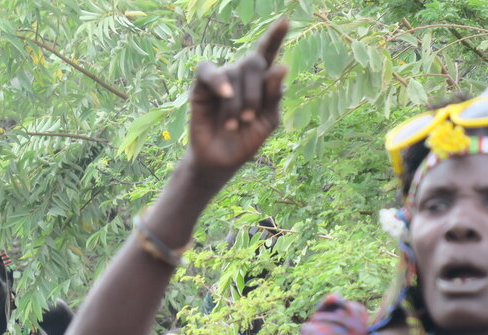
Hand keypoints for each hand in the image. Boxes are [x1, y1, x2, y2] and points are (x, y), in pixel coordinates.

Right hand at [187, 18, 288, 175]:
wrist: (220, 160)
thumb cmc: (245, 141)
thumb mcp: (267, 121)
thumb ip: (274, 96)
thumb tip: (281, 66)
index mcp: (261, 82)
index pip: (269, 54)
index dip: (276, 36)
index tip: (285, 20)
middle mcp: (242, 75)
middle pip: (254, 62)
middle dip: (255, 92)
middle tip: (249, 119)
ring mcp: (222, 78)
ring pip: (234, 75)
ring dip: (237, 103)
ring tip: (234, 125)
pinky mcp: (202, 85)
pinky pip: (209, 70)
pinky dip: (218, 81)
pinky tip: (226, 94)